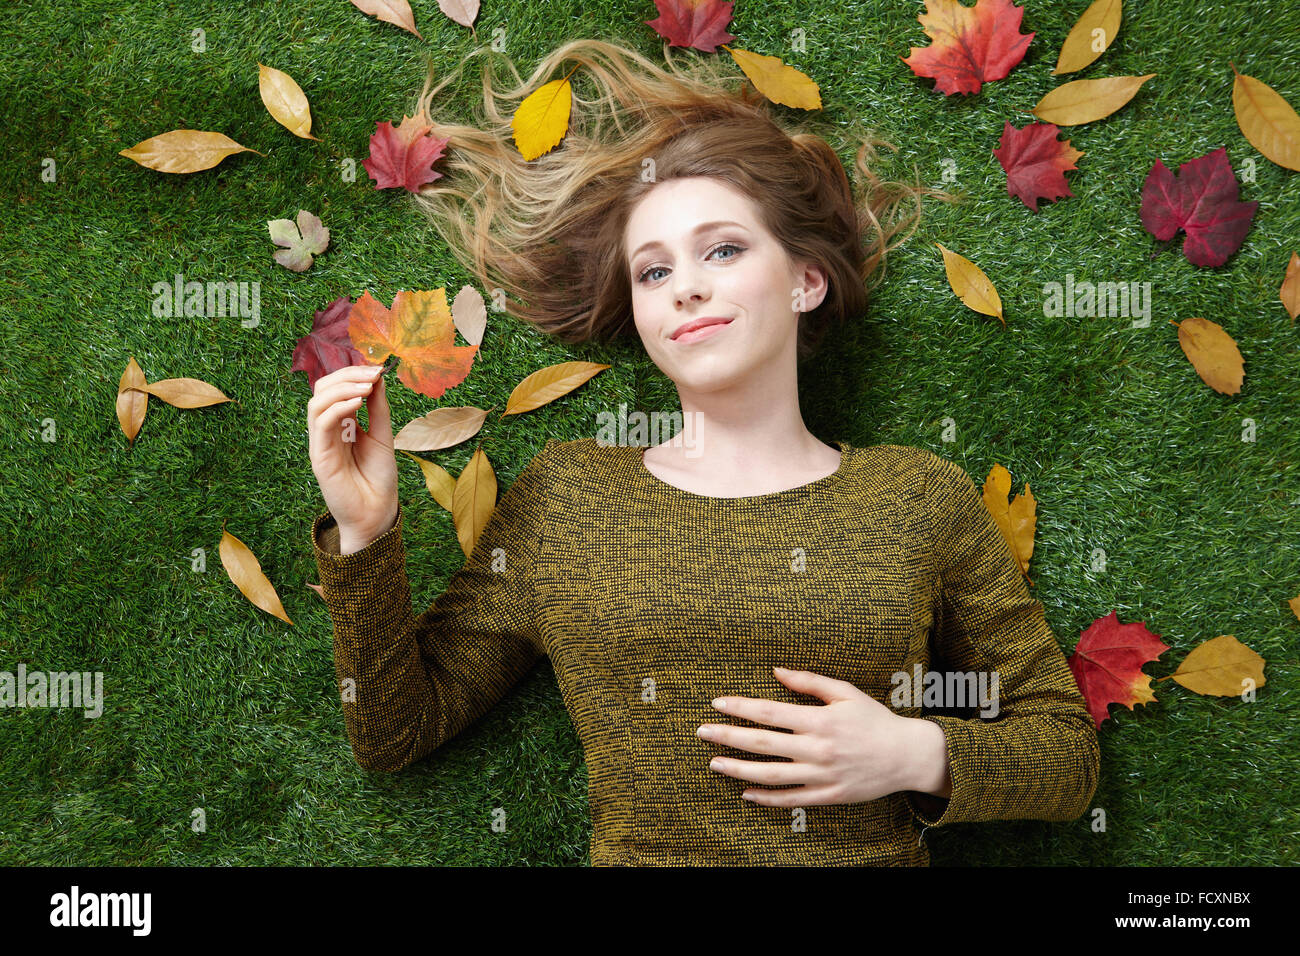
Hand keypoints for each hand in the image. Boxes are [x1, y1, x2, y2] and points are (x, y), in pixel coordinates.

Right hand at [306, 364, 398, 552]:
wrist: (377, 514)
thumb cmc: (379, 479)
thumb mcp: (384, 436)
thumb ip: (378, 408)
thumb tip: (378, 377)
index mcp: (341, 424)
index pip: (335, 388)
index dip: (353, 373)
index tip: (377, 368)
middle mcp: (327, 431)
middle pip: (322, 390)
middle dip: (346, 375)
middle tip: (372, 373)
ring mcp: (321, 443)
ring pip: (317, 403)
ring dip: (342, 388)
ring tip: (366, 387)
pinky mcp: (319, 457)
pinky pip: (321, 423)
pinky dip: (338, 407)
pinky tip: (358, 403)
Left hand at [697, 666, 949, 805]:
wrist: (907, 756)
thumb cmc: (874, 720)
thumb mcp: (846, 692)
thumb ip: (809, 681)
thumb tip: (776, 669)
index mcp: (820, 719)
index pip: (770, 712)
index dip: (740, 707)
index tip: (717, 703)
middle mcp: (817, 748)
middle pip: (763, 743)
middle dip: (728, 736)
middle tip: (702, 732)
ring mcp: (821, 774)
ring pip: (771, 774)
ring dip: (738, 769)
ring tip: (714, 763)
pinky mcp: (827, 795)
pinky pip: (791, 799)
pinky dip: (766, 798)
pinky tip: (745, 792)